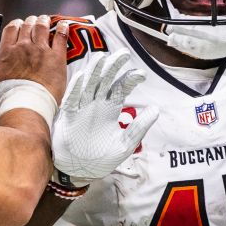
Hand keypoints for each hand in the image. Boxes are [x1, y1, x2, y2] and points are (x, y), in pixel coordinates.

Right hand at [0, 15, 67, 101]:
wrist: (25, 105)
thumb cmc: (9, 98)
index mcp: (6, 52)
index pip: (11, 29)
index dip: (16, 24)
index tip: (18, 25)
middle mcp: (23, 47)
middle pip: (27, 25)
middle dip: (31, 21)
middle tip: (34, 21)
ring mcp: (40, 50)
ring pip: (42, 27)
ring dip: (44, 21)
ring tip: (46, 20)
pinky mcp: (56, 57)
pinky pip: (60, 36)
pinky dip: (62, 28)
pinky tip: (63, 25)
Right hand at [52, 52, 157, 185]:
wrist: (81, 171)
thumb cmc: (102, 158)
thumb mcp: (125, 144)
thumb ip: (139, 127)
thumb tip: (156, 109)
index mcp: (110, 109)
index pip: (120, 88)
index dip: (130, 79)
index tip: (141, 74)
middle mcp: (96, 104)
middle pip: (105, 80)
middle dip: (113, 67)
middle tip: (124, 54)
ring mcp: (82, 108)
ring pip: (88, 85)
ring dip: (95, 71)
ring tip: (103, 57)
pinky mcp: (69, 116)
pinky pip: (72, 99)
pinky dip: (77, 87)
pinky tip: (83, 75)